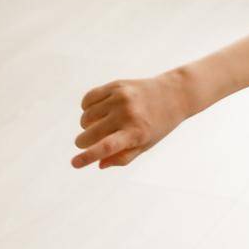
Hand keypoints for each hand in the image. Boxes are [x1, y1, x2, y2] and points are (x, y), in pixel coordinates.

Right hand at [71, 72, 190, 168]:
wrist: (173, 94)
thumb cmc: (158, 125)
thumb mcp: (145, 145)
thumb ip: (123, 157)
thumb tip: (99, 163)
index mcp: (136, 133)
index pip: (107, 147)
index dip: (88, 157)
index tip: (74, 164)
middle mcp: (127, 114)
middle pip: (90, 134)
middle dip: (84, 143)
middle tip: (91, 142)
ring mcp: (120, 98)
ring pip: (85, 117)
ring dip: (87, 125)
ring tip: (101, 124)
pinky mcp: (115, 85)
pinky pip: (87, 100)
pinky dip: (86, 108)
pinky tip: (98, 111)